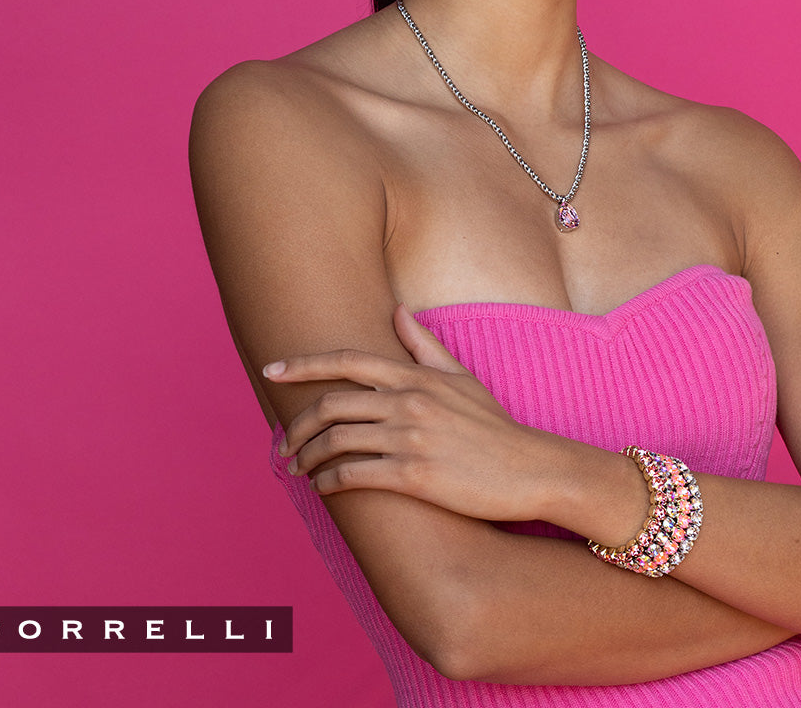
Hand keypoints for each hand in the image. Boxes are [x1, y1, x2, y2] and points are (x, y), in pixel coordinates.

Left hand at [264, 303, 558, 520]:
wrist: (529, 469)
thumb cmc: (493, 425)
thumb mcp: (462, 377)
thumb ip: (424, 346)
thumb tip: (396, 311)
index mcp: (416, 377)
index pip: (347, 360)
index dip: (303, 364)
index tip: (272, 372)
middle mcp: (409, 402)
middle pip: (331, 405)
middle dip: (296, 424)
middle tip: (283, 443)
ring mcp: (411, 438)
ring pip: (336, 442)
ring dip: (307, 457)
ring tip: (299, 469)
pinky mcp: (414, 476)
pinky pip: (354, 476)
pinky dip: (329, 482)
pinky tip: (324, 488)